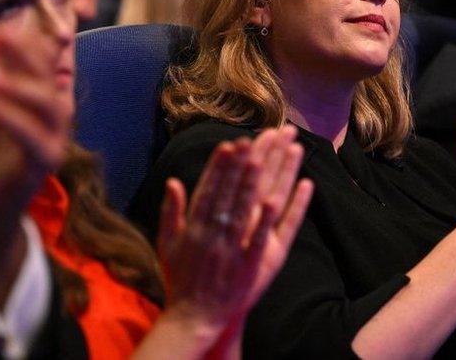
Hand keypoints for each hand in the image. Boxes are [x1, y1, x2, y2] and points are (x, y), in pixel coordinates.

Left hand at [0, 28, 70, 202]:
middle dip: (23, 55)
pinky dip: (13, 119)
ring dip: (19, 86)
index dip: (19, 42)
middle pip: (48, 75)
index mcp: (38, 95)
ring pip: (49, 104)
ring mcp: (54, 138)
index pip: (39, 59)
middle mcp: (53, 113)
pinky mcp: (47, 164)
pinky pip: (36, 138)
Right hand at [157, 126, 312, 337]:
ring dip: (262, 178)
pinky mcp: (251, 265)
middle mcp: (212, 235)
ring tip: (274, 152)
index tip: (232, 142)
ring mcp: (233, 250)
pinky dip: (277, 214)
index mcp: (194, 228)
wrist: (194, 320)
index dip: (221, 165)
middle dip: (246, 162)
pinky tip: (288, 192)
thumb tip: (173, 181)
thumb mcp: (167, 245)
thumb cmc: (180, 280)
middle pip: (233, 192)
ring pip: (250, 207)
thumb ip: (171, 212)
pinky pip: (266, 236)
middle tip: (260, 136)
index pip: (209, 189)